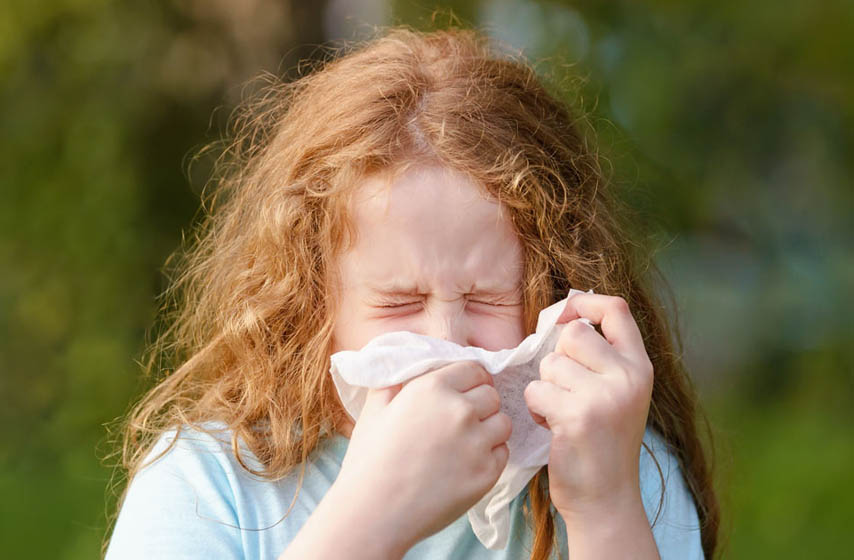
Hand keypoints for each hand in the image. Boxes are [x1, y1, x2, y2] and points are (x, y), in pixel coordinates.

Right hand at [334, 361, 511, 553]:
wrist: (373, 513)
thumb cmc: (369, 461)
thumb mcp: (375, 408)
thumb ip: (396, 381)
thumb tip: (409, 366)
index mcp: (432, 388)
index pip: (474, 369)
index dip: (471, 380)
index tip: (465, 392)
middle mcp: (459, 410)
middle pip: (492, 395)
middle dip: (481, 404)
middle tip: (463, 421)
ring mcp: (476, 442)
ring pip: (502, 423)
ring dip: (489, 429)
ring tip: (466, 443)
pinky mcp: (487, 473)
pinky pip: (503, 452)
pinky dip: (490, 456)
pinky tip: (466, 465)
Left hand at [523, 293, 653, 518]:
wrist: (606, 500)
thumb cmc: (603, 444)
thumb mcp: (617, 394)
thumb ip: (601, 359)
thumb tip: (564, 318)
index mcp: (640, 367)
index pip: (617, 309)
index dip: (584, 302)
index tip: (564, 315)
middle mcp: (629, 377)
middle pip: (574, 333)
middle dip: (557, 359)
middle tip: (564, 389)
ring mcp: (605, 396)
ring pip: (551, 364)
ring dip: (546, 387)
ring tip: (561, 413)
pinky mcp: (578, 416)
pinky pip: (536, 390)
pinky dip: (536, 408)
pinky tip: (553, 427)